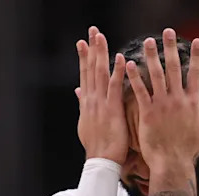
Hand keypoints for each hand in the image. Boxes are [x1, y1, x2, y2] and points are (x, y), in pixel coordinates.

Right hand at [76, 26, 128, 164]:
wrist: (100, 161)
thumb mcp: (87, 123)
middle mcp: (91, 100)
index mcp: (87, 103)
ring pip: (99, 74)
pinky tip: (120, 58)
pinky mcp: (112, 110)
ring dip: (100, 54)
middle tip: (92, 31)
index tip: (82, 42)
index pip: (84, 75)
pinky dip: (117, 72)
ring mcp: (101, 104)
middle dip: (91, 49)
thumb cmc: (98, 146)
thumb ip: (84, 105)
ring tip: (100, 37)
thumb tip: (78, 93)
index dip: (83, 58)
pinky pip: (115, 87)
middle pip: (90, 69)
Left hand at [125, 28, 198, 170]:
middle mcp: (178, 100)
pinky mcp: (147, 113)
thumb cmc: (189, 149)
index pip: (195, 74)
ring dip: (152, 56)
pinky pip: (140, 91)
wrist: (172, 164)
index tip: (197, 41)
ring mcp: (162, 105)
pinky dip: (135, 77)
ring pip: (156, 75)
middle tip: (169, 32)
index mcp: (192, 102)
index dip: (197, 56)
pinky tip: (129, 64)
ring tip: (148, 41)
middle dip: (172, 48)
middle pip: (175, 68)